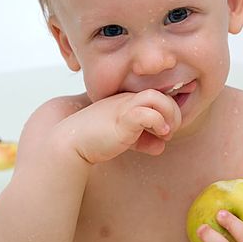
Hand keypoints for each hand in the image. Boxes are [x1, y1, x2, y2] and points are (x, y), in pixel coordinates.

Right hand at [60, 89, 181, 162]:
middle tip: (169, 132)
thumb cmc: (93, 140)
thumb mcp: (124, 138)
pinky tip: (159, 135)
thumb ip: (142, 140)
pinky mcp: (122, 119)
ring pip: (158, 97)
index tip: (165, 130)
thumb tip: (160, 147)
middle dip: (173, 113)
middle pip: (162, 94)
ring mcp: (124, 107)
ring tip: (166, 132)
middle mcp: (127, 98)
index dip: (168, 111)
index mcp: (127, 100)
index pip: (157, 96)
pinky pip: (147, 112)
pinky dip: (159, 122)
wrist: (69, 143)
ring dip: (170, 114)